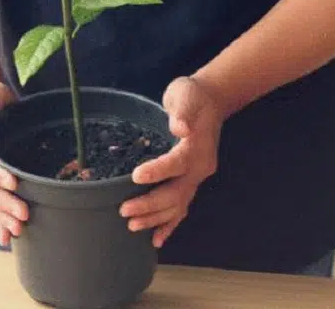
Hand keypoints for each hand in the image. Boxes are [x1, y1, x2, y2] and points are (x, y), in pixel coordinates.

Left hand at [120, 76, 225, 247]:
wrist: (210, 101)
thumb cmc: (192, 96)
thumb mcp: (185, 94)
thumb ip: (182, 110)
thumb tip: (180, 126)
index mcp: (197, 146)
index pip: (177, 163)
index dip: (158, 171)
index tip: (136, 175)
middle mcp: (200, 167)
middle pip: (177, 192)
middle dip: (150, 204)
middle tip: (124, 210)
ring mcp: (197, 177)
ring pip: (179, 205)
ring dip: (156, 218)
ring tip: (133, 226)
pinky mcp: (191, 181)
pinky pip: (182, 207)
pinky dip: (170, 225)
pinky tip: (157, 239)